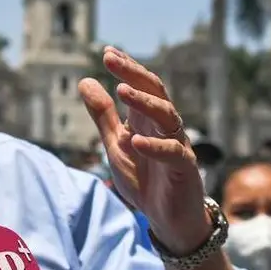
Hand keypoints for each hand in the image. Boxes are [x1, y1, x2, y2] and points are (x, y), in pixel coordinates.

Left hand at [79, 46, 208, 254]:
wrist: (166, 218)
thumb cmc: (143, 178)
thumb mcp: (115, 144)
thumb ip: (103, 116)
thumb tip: (85, 81)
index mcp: (147, 119)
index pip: (140, 86)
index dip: (126, 68)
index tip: (107, 51)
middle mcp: (165, 126)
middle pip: (155, 92)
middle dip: (133, 74)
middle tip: (112, 59)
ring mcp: (177, 145)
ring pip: (167, 116)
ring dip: (144, 103)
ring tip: (122, 92)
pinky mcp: (185, 169)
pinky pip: (173, 153)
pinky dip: (155, 146)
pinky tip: (136, 140)